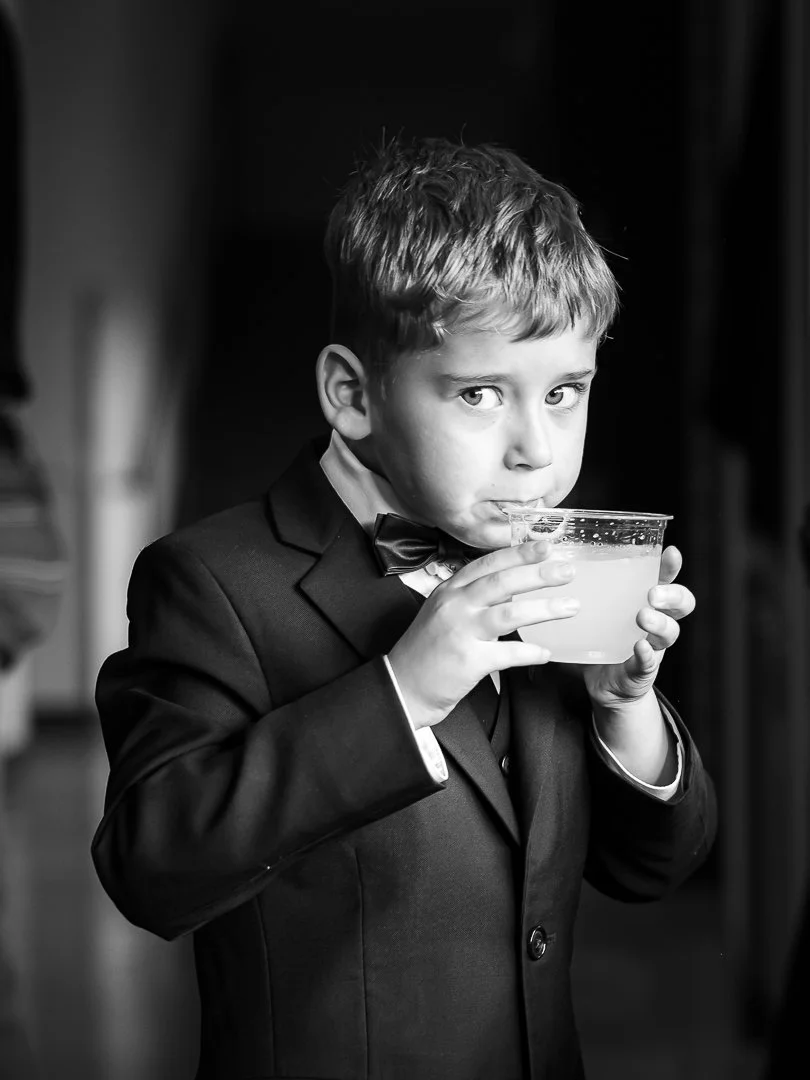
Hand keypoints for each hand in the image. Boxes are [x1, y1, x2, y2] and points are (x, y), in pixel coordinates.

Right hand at [387, 540, 579, 728]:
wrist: (401, 687)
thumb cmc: (426, 651)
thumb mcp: (444, 614)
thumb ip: (474, 599)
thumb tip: (512, 590)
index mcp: (449, 590)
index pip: (487, 563)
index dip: (518, 553)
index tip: (545, 546)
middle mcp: (454, 606)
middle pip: (501, 582)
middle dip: (537, 574)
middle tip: (566, 570)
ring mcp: (460, 632)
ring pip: (508, 613)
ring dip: (544, 609)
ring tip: (571, 606)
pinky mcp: (467, 661)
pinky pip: (508, 654)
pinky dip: (531, 653)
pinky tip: (546, 653)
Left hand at [581, 545, 694, 709]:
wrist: (603, 684)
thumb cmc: (598, 638)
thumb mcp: (593, 609)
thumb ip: (579, 587)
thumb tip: (545, 558)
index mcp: (644, 601)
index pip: (665, 578)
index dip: (671, 566)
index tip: (671, 552)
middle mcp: (655, 621)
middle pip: (681, 603)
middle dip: (672, 595)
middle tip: (653, 593)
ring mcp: (653, 646)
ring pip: (670, 632)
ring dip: (659, 623)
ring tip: (644, 617)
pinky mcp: (642, 669)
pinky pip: (650, 662)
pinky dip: (646, 654)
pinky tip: (639, 648)